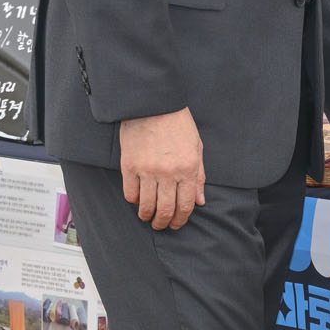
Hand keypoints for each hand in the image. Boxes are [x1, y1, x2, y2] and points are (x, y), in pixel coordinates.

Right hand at [118, 107, 204, 229]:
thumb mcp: (196, 147)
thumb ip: (199, 176)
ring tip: (148, 217)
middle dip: (163, 223)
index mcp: (188, 168)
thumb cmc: (178, 123)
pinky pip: (130, 193)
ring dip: (147, 216)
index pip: (185, 205)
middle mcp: (168, 173)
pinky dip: (134, 201)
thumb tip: (200, 201)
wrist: (153, 104)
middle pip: (165, 209)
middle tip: (161, 225)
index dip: (181, 220)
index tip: (176, 225)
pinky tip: (138, 200)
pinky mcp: (129, 166)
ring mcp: (147, 170)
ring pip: (146, 206)